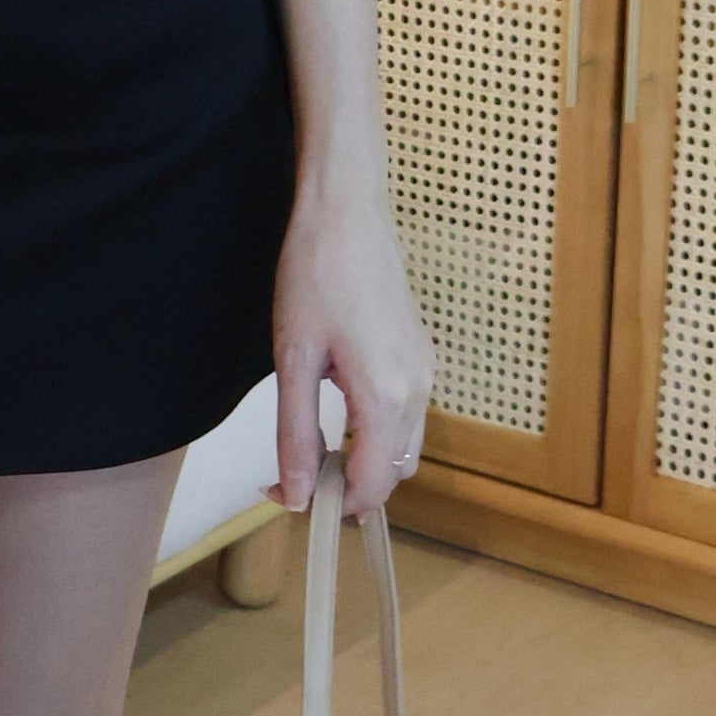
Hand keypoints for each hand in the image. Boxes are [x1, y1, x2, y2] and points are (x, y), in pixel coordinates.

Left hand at [264, 173, 435, 520]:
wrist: (346, 210)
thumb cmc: (314, 274)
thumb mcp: (292, 357)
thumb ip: (296, 434)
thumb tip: (294, 495)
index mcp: (386, 397)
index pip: (371, 486)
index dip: (332, 505)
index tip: (290, 498)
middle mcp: (418, 390)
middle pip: (393, 472)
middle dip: (352, 486)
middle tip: (298, 474)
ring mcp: (425, 369)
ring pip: (404, 445)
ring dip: (367, 458)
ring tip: (316, 441)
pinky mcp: (421, 351)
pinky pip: (408, 412)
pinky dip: (379, 428)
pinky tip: (339, 402)